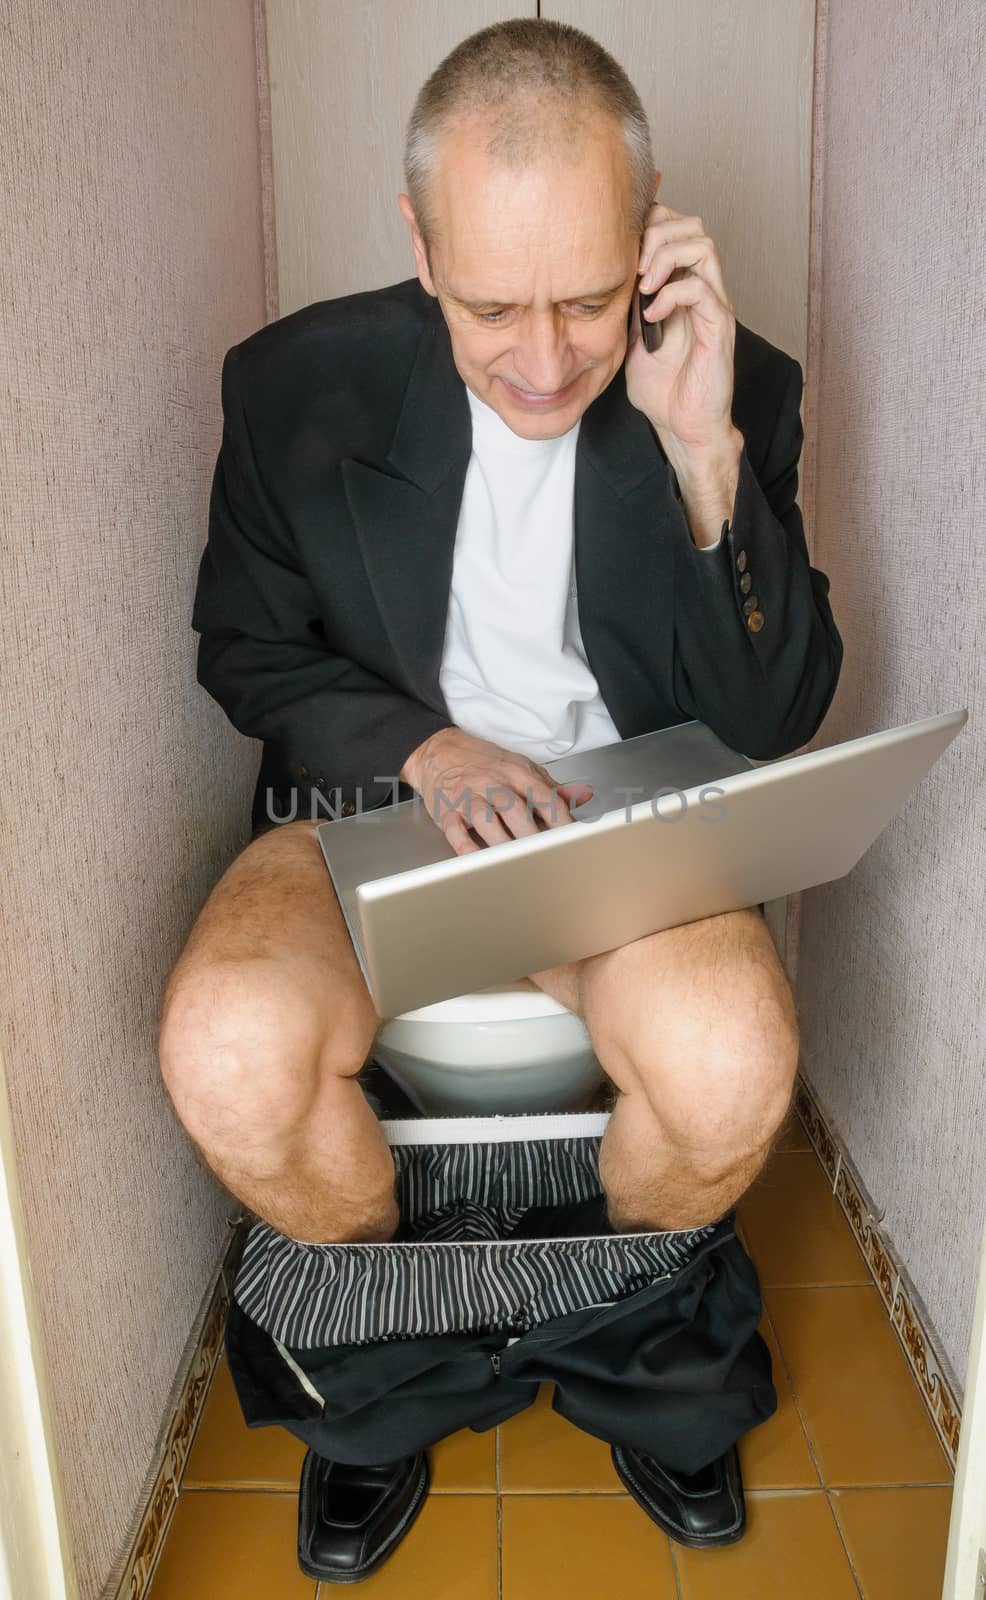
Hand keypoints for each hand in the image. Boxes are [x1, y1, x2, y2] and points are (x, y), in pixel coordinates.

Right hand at [399, 727, 592, 856]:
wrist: (438, 749)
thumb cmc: (482, 762)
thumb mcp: (519, 765)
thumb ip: (547, 785)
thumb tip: (579, 798)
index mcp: (516, 772)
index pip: (545, 797)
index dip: (561, 821)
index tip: (571, 841)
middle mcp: (492, 782)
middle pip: (516, 811)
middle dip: (532, 837)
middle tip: (544, 858)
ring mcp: (468, 796)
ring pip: (486, 820)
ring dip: (502, 843)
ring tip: (515, 863)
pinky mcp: (446, 810)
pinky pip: (456, 832)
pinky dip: (466, 849)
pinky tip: (478, 860)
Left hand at [625, 195, 737, 458]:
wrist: (682, 426)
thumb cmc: (662, 389)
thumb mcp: (628, 339)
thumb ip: (624, 307)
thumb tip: (602, 279)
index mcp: (683, 286)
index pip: (675, 227)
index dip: (650, 225)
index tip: (622, 250)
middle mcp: (703, 289)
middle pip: (693, 225)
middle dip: (658, 234)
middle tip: (634, 266)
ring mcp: (714, 305)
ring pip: (703, 246)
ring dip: (666, 257)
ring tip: (644, 285)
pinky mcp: (719, 326)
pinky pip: (701, 289)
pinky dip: (671, 294)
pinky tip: (651, 314)